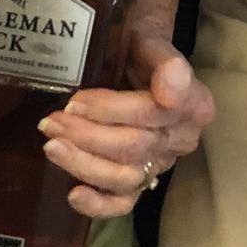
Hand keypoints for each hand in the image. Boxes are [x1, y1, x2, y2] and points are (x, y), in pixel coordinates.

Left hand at [37, 24, 215, 218]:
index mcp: (195, 105)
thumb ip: (164, 61)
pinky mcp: (140, 181)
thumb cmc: (140, 47)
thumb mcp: (151, 41)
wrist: (135, 57)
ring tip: (52, 145)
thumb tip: (171, 90)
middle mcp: (183, 139)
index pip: (150, 114)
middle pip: (133, 147)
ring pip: (124, 177)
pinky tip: (74, 195)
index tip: (75, 101)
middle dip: (88, 136)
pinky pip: (124, 203)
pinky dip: (99, 205)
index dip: (110, 111)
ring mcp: (160, 164)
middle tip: (52, 122)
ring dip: (84, 163)